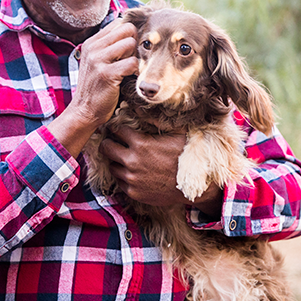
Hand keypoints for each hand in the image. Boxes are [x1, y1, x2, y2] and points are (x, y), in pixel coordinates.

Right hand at [47, 21, 137, 155]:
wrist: (84, 111)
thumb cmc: (96, 87)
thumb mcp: (97, 62)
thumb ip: (109, 47)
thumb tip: (131, 31)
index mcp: (92, 42)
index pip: (119, 23)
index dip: (129, 35)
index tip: (129, 51)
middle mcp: (93, 47)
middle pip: (127, 29)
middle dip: (134, 43)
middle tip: (131, 59)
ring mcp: (98, 60)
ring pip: (131, 43)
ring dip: (135, 57)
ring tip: (129, 70)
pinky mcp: (106, 74)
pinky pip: (132, 63)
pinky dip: (136, 71)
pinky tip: (130, 79)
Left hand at [99, 126, 223, 216]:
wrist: (194, 188)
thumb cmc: (187, 157)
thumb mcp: (177, 133)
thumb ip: (157, 120)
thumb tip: (142, 108)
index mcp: (141, 144)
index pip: (116, 130)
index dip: (116, 127)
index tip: (116, 128)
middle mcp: (132, 161)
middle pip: (106, 148)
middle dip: (108, 142)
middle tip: (112, 141)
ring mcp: (131, 178)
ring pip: (111, 166)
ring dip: (116, 161)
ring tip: (123, 158)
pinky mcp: (133, 192)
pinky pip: (120, 181)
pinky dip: (123, 176)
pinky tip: (132, 172)